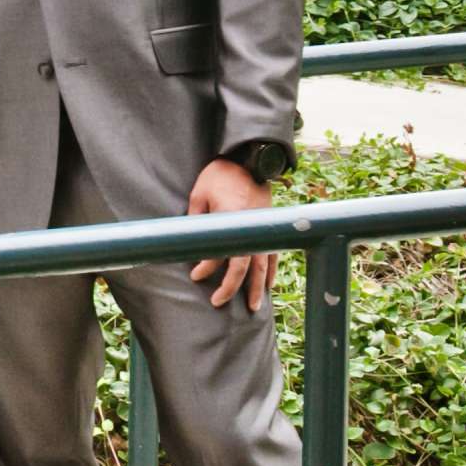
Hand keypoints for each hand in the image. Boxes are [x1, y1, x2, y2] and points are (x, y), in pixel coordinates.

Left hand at [187, 158, 275, 310]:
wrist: (249, 158)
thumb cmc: (221, 175)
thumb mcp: (200, 194)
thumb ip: (197, 220)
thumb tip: (192, 246)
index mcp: (232, 219)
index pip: (222, 253)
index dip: (207, 267)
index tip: (194, 275)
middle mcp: (252, 228)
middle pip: (245, 267)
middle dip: (232, 287)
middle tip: (218, 302)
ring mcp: (264, 228)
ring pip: (263, 265)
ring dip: (257, 287)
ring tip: (253, 308)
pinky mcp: (270, 226)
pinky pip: (274, 254)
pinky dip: (270, 271)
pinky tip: (267, 285)